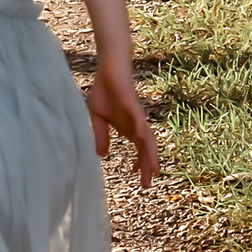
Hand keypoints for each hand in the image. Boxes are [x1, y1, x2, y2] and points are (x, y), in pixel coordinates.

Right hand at [86, 61, 160, 179]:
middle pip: (145, 148)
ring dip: (149, 154)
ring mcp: (136, 114)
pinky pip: (139, 120)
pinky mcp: (132, 104)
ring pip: (146, 137)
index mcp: (128, 127)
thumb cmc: (105, 90)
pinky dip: (141, 132)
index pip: (138, 149)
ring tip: (153, 170)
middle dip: (147, 166)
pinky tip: (142, 141)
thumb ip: (100, 136)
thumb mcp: (97, 118)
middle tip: (146, 185)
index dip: (140, 164)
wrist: (110, 66)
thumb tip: (101, 156)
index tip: (138, 179)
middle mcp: (136, 123)